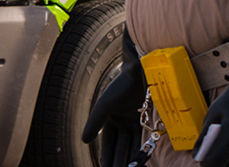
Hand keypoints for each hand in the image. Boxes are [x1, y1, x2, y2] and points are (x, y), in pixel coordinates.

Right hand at [82, 30, 145, 166]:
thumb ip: (94, 123)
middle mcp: (121, 121)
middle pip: (120, 147)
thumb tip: (84, 141)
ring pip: (131, 144)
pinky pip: (142, 138)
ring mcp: (133, 120)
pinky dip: (141, 149)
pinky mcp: (145, 118)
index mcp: (109, 118)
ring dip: (129, 158)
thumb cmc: (120, 85)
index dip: (107, 157)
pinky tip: (140, 159)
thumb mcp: (104, 105)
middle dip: (118, 161)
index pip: (107, 143)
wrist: (140, 70)